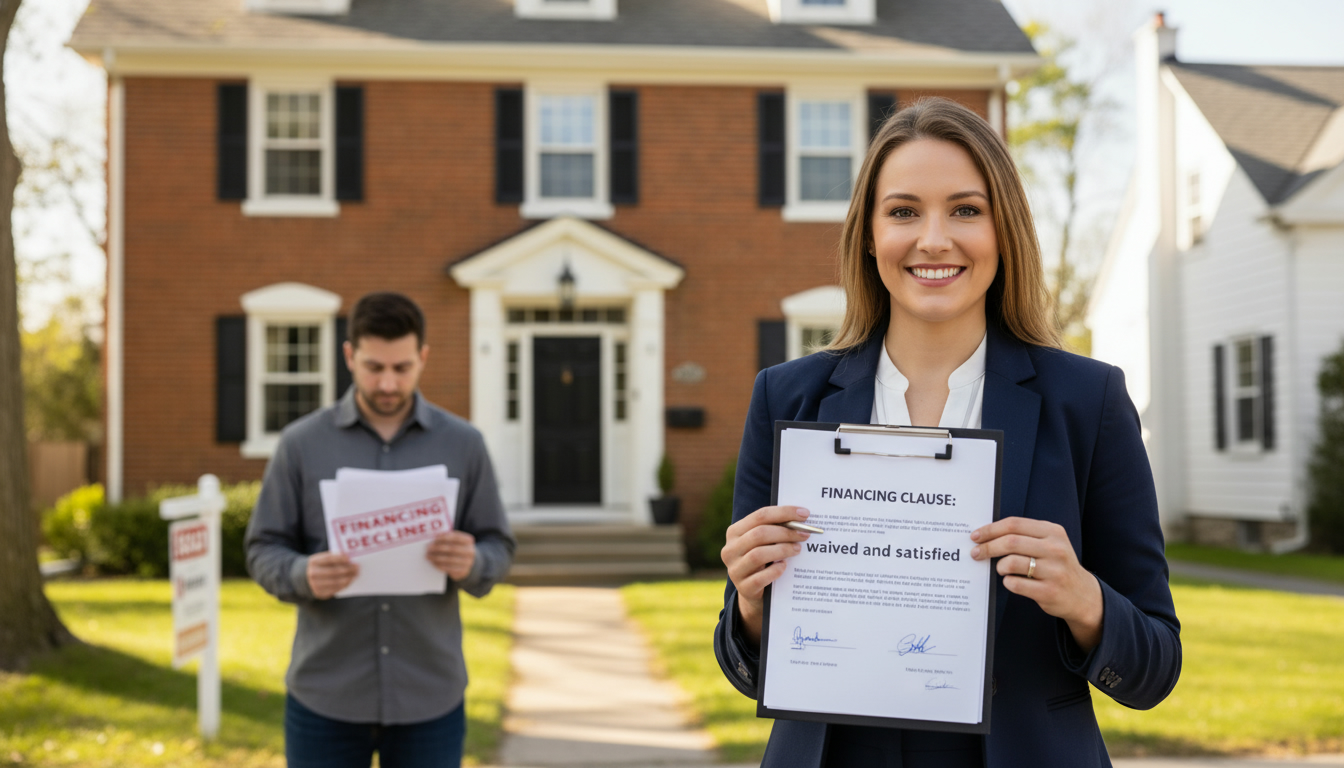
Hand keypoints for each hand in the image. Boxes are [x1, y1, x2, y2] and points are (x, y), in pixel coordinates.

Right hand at [307, 551, 358, 598]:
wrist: (303, 578)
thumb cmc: (318, 566)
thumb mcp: (320, 559)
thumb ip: (332, 558)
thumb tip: (348, 559)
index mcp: (313, 562)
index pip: (328, 559)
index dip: (339, 558)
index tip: (349, 558)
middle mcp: (313, 573)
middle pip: (333, 571)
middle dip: (347, 569)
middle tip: (357, 567)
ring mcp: (315, 585)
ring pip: (335, 582)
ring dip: (348, 578)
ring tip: (355, 575)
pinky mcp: (319, 593)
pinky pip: (334, 590)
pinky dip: (344, 585)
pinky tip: (349, 581)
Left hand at [427, 531, 476, 580]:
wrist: (470, 563)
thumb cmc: (459, 549)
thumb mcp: (458, 541)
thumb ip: (449, 537)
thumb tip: (436, 536)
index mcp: (469, 541)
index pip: (456, 537)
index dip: (444, 537)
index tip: (434, 538)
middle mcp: (470, 551)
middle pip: (452, 549)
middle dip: (438, 548)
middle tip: (428, 548)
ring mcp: (468, 562)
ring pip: (450, 559)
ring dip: (437, 558)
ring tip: (428, 556)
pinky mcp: (463, 571)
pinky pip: (449, 569)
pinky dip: (440, 566)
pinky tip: (434, 563)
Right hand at [722, 506, 812, 646]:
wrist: (753, 591)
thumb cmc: (763, 560)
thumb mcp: (764, 542)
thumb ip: (775, 528)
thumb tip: (801, 518)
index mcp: (734, 532)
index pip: (760, 516)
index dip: (784, 513)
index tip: (805, 514)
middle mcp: (730, 550)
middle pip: (759, 534)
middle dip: (786, 532)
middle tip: (805, 535)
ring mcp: (734, 570)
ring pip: (758, 554)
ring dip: (782, 550)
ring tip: (797, 549)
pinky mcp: (743, 588)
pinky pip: (760, 578)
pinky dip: (775, 571)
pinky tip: (785, 566)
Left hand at [970, 517, 1103, 650]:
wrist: (1082, 594)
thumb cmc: (1057, 565)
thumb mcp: (1050, 543)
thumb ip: (1025, 536)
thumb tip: (987, 534)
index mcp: (1053, 532)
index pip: (1014, 524)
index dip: (991, 529)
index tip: (976, 536)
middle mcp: (1056, 549)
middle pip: (1010, 542)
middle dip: (988, 547)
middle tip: (976, 553)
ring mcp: (1054, 571)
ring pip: (1012, 563)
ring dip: (999, 566)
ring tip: (1001, 569)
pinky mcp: (1050, 591)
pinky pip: (1016, 584)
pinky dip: (1008, 582)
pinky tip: (1012, 581)